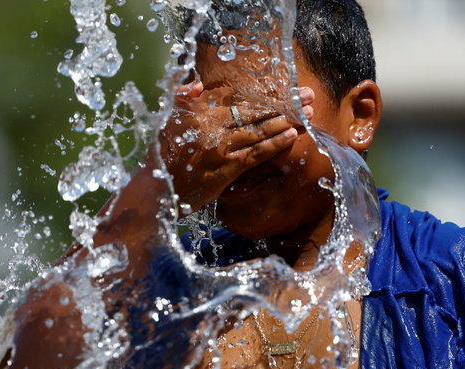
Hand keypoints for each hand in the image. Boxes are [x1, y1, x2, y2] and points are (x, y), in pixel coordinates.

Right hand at [160, 81, 313, 210]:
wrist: (156, 189)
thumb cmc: (161, 155)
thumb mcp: (165, 120)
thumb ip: (181, 97)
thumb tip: (199, 84)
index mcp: (201, 114)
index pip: (242, 102)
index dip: (268, 95)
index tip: (289, 88)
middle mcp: (213, 129)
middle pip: (256, 114)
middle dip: (285, 105)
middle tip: (308, 96)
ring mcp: (221, 149)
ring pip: (259, 132)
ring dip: (286, 122)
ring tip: (307, 114)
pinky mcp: (226, 169)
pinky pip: (255, 154)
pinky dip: (273, 144)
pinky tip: (290, 136)